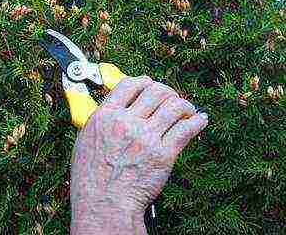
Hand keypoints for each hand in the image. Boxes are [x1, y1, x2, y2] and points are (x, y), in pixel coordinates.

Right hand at [70, 76, 207, 233]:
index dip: (144, 81)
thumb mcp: (85, 140)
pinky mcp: (164, 154)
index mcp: (105, 116)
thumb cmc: (91, 178)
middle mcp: (126, 122)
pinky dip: (197, 121)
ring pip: (174, 106)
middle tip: (171, 98)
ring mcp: (146, 137)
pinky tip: (200, 120)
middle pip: (156, 90)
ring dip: (184, 105)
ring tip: (187, 110)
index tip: (150, 85)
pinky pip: (187, 129)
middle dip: (167, 92)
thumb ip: (100, 120)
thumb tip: (112, 109)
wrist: (104, 204)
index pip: (129, 84)